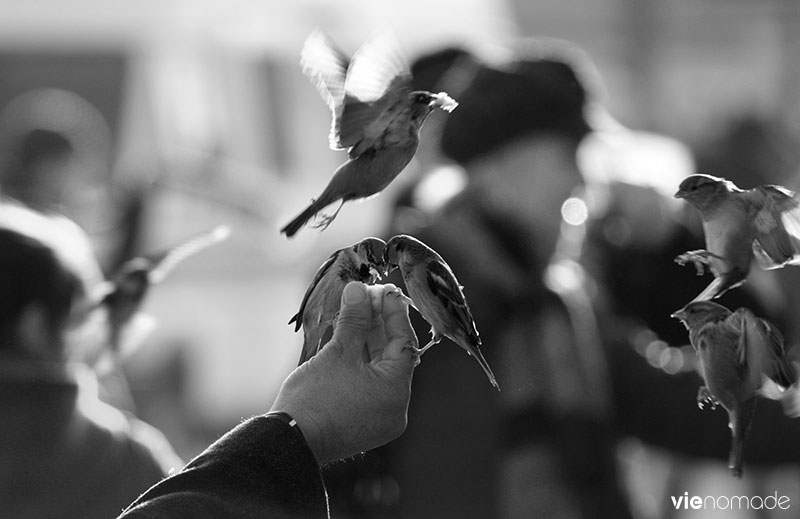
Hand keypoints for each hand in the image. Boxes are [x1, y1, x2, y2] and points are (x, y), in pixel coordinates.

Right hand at [270, 281, 417, 463]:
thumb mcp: (338, 352)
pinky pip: (369, 384)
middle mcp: (395, 408)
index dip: (393, 313)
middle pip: (392, 356)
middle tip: (367, 297)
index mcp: (396, 392)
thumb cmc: (315, 399)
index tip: (384, 291)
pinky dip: (361, 362)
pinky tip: (349, 338)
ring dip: (368, 340)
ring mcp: (379, 417)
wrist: (288, 442)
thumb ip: (354, 319)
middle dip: (379, 324)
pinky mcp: (361, 421)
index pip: (403, 343)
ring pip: (379, 369)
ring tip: (356, 312)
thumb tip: (358, 290)